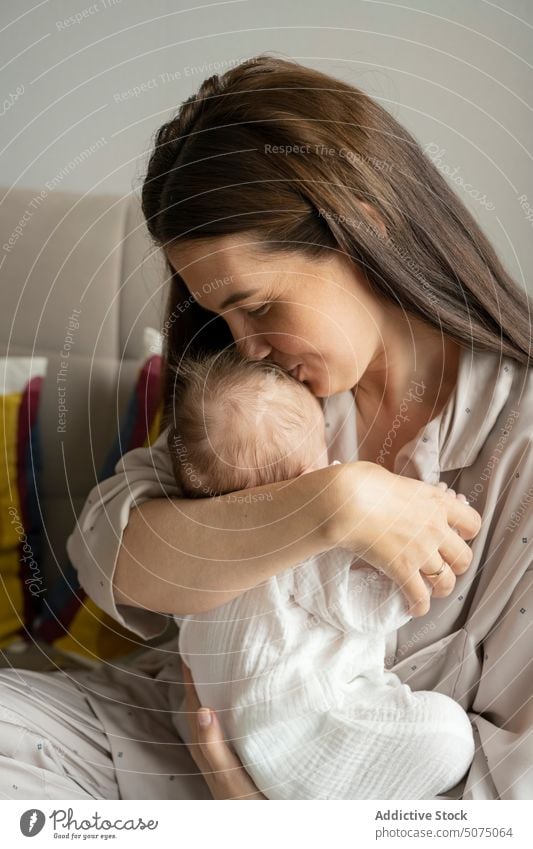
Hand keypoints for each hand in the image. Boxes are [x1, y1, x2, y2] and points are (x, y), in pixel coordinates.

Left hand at [181, 660, 266, 799]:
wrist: (262, 825)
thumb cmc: (245, 803)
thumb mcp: (230, 776)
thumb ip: (214, 746)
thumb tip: (201, 708)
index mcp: (206, 749)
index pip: (194, 705)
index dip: (191, 679)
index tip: (191, 650)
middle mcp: (211, 751)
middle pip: (201, 708)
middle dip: (201, 680)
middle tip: (206, 651)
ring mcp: (223, 757)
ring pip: (213, 717)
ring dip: (214, 693)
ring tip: (222, 669)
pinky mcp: (236, 761)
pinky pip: (226, 727)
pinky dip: (228, 710)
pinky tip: (240, 706)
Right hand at [329, 462, 481, 617]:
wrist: (348, 500)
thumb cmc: (364, 483)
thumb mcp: (397, 479)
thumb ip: (409, 491)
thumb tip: (400, 493)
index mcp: (437, 502)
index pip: (472, 523)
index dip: (467, 533)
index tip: (456, 536)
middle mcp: (436, 528)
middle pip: (464, 558)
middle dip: (456, 565)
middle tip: (444, 566)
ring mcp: (422, 551)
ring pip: (446, 581)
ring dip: (440, 588)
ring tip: (432, 590)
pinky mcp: (403, 569)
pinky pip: (420, 597)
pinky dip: (419, 605)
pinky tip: (414, 607)